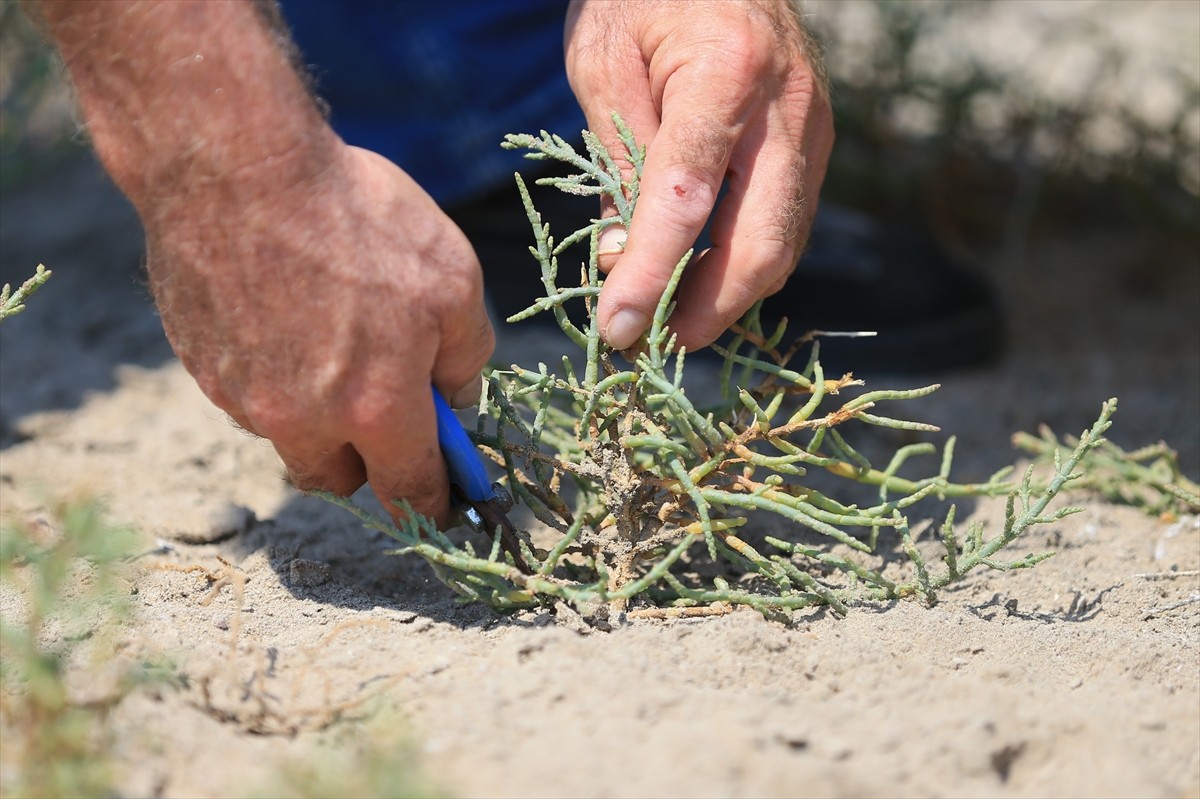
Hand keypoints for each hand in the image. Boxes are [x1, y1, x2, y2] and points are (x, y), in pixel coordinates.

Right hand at [145, 143, 493, 524]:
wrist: (237, 164)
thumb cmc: (358, 217)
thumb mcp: (452, 278)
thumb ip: (466, 354)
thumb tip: (459, 397)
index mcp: (375, 408)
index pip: (409, 491)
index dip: (433, 504)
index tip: (442, 504)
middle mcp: (303, 419)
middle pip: (337, 480)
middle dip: (366, 463)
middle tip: (384, 413)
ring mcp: (243, 396)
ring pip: (289, 436)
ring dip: (315, 415)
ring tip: (328, 338)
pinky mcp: (201, 365)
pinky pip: (247, 395)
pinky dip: (274, 377)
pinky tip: (283, 316)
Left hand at [565, 0, 833, 349]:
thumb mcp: (603, 66)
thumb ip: (616, 164)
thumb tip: (620, 262)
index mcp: (726, 71)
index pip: (686, 199)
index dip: (651, 275)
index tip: (617, 329)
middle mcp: (786, 105)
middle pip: (761, 241)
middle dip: (708, 310)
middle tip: (655, 344)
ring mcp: (815, 125)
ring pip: (784, 242)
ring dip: (729, 295)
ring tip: (672, 319)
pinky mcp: (817, 141)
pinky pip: (787, 221)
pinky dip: (746, 262)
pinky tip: (704, 278)